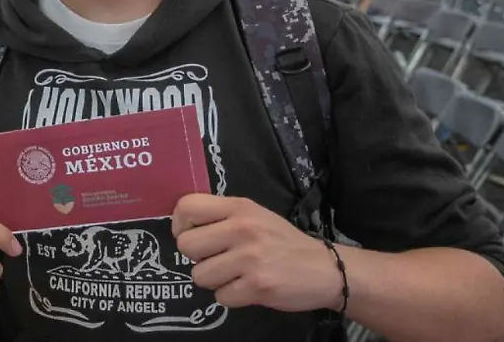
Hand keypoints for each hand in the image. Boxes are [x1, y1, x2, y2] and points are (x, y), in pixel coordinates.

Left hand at [173, 195, 340, 311]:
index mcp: (238, 207)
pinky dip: (230, 296)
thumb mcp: (254, 215)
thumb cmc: (281, 241)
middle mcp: (241, 229)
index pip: (186, 207)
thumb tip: (183, 228)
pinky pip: (220, 297)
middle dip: (196, 258)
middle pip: (185, 245)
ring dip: (213, 280)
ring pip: (199, 275)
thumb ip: (221, 217)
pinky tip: (247, 287)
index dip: (179, 225)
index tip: (191, 236)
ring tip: (234, 275)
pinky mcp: (258, 286)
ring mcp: (250, 258)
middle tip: (215, 259)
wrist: (324, 268)